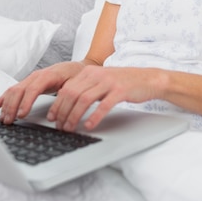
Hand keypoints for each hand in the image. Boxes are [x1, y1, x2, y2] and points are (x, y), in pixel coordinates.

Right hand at [0, 61, 84, 123]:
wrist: (75, 68)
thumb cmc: (75, 76)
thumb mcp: (74, 85)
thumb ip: (66, 94)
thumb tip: (58, 108)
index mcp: (48, 76)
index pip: (33, 89)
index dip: (26, 103)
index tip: (21, 115)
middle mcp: (36, 76)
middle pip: (19, 90)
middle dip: (12, 107)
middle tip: (9, 121)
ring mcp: (30, 79)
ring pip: (13, 90)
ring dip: (6, 105)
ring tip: (4, 119)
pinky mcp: (27, 83)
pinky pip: (12, 90)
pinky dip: (3, 98)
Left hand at [46, 65, 163, 131]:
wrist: (148, 79)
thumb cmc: (124, 83)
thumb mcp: (101, 81)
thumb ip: (86, 88)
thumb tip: (67, 105)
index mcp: (89, 72)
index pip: (66, 88)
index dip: (57, 104)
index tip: (52, 117)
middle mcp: (97, 74)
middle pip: (72, 94)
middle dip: (63, 112)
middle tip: (60, 127)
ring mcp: (108, 82)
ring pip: (84, 99)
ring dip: (74, 116)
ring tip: (71, 128)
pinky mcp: (120, 90)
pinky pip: (103, 105)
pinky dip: (94, 116)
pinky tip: (89, 125)